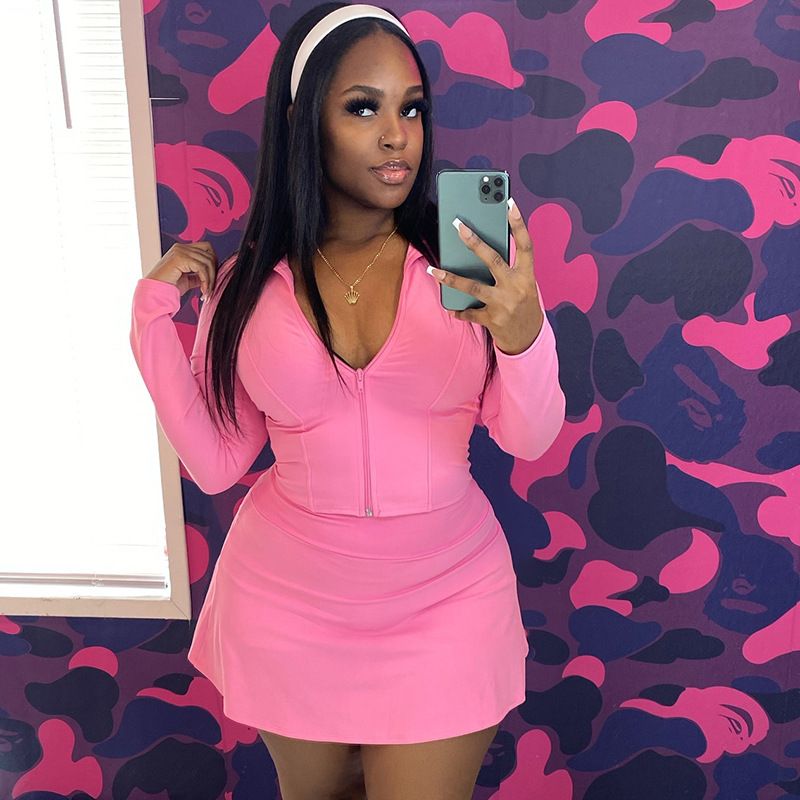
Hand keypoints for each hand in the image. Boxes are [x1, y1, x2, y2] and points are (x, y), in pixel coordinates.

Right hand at [144, 241, 218, 299]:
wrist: (155, 292)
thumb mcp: (186, 279)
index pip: (206, 248)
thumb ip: (197, 275)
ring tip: (207, 292)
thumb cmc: (167, 287)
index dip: (213, 262)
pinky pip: (201, 268)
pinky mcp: (180, 258)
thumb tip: (209, 276)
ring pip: (207, 261)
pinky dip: (206, 280)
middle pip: (209, 254)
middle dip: (214, 272)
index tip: (212, 279)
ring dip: (210, 279)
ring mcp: (180, 251)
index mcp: (182, 249)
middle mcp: (181, 247)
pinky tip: (203, 291)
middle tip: (211, 288)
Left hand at [428, 199, 542, 354]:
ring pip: (473, 287)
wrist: (529, 338)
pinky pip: (469, 312)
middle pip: (493, 260)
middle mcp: (517, 288)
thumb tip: (479, 249)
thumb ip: (508, 267)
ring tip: (432, 270)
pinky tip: (449, 306)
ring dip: (450, 279)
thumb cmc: (523, 303)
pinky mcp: (493, 320)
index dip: (519, 224)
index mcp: (527, 276)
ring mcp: (504, 304)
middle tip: (457, 225)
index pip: (526, 245)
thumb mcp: (523, 284)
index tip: (509, 203)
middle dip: (474, 241)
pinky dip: (458, 310)